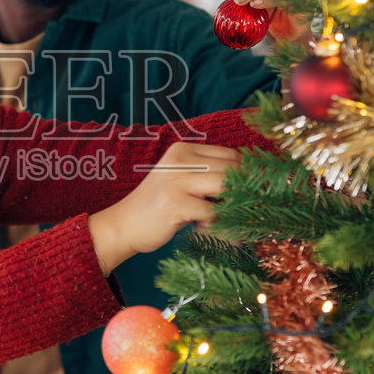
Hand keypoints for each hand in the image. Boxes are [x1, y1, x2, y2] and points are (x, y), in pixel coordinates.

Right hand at [87, 142, 240, 272]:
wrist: (124, 224)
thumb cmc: (159, 205)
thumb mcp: (182, 179)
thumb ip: (208, 174)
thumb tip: (250, 180)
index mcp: (183, 149)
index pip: (230, 155)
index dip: (244, 174)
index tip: (245, 192)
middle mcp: (180, 159)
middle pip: (231, 169)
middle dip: (241, 190)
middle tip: (235, 207)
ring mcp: (177, 180)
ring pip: (226, 186)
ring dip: (229, 204)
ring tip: (217, 214)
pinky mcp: (176, 204)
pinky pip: (213, 211)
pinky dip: (214, 220)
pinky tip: (201, 223)